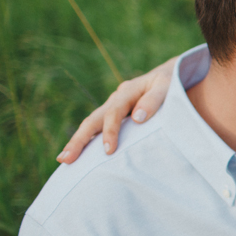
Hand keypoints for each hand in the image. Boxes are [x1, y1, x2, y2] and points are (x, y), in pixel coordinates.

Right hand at [57, 57, 176, 162]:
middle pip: (93, 119)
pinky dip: (88, 141)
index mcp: (128, 91)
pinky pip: (98, 128)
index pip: (114, 113)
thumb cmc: (171, 84)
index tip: (108, 150)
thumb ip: (154, 100)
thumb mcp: (167, 87)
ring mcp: (113, 107)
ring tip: (64, 159)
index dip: (110, 131)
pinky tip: (80, 156)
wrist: (170, 76)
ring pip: (92, 124)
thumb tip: (138, 118)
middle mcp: (116, 99)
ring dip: (78, 142)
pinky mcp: (116, 116)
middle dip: (79, 140)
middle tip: (67, 159)